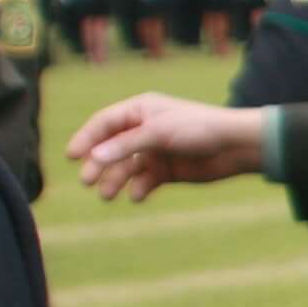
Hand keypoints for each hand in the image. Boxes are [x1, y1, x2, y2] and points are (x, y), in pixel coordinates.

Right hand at [69, 93, 266, 201]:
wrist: (235, 147)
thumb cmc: (199, 129)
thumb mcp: (158, 134)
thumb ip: (125, 146)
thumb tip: (92, 158)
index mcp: (140, 111)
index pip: (104, 123)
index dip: (86, 138)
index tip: (72, 156)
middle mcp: (144, 129)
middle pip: (111, 148)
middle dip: (98, 164)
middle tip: (86, 181)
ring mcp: (155, 151)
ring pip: (125, 168)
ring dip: (115, 180)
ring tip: (108, 196)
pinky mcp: (166, 170)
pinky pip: (144, 181)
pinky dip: (137, 189)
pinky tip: (136, 196)